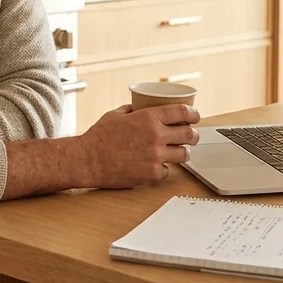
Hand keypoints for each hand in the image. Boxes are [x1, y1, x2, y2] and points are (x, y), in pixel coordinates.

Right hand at [77, 104, 200, 187]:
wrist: (87, 159)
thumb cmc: (98, 137)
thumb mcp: (115, 115)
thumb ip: (132, 110)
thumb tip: (139, 108)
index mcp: (148, 118)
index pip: (182, 112)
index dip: (193, 114)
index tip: (195, 117)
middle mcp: (156, 136)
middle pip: (189, 134)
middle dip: (193, 135)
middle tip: (192, 136)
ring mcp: (155, 156)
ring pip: (184, 154)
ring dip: (182, 153)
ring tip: (178, 153)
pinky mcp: (151, 174)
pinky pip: (168, 171)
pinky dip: (164, 169)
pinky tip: (157, 166)